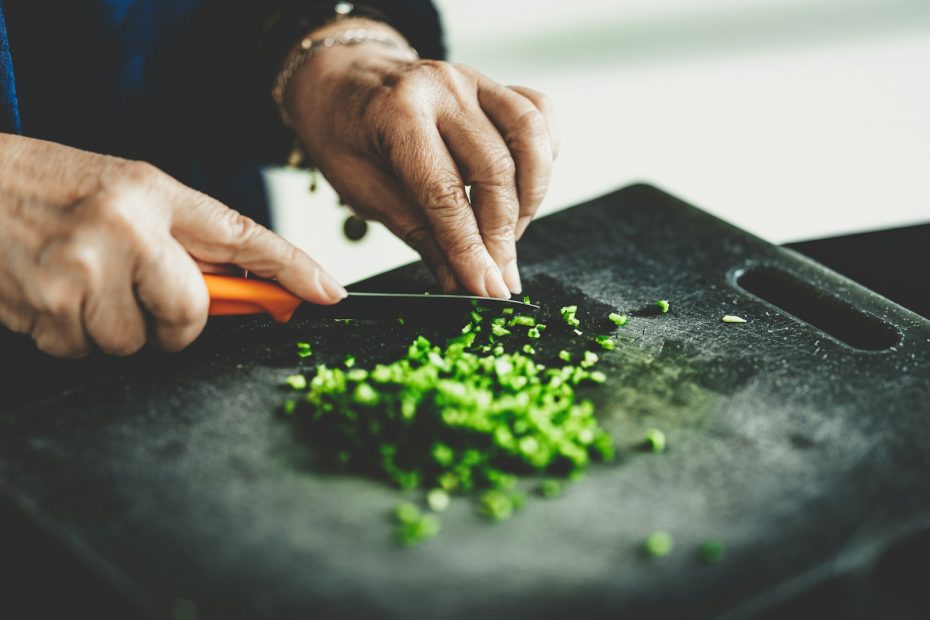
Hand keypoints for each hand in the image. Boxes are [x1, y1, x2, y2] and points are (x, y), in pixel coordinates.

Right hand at [0, 134, 344, 357]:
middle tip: (143, 298)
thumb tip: (235, 294)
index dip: (293, 268)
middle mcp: (125, 229)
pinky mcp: (46, 308)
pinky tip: (52, 294)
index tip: (329, 292)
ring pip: (133, 344)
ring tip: (81, 283)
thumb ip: (180, 239)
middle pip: (191, 314)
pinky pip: (84, 351)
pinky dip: (71, 334)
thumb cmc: (47, 188)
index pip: (242, 235)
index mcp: (152, 193)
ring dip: (112, 328)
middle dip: (175, 323)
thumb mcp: (124, 192)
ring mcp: (83, 270)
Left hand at [286, 21, 558, 297]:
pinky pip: (539, 114)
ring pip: (529, 138)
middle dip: (502, 235)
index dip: (470, 249)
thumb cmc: (343, 134)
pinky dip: (543, 156)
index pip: (445, 193)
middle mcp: (441, 87)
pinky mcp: (492, 83)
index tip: (487, 290)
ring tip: (510, 236)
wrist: (338, 78)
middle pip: (494, 169)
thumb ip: (418, 234)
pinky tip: (524, 189)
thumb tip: (459, 283)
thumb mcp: (362, 191)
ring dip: (529, 198)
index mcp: (396, 113)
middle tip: (500, 277)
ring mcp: (472, 79)